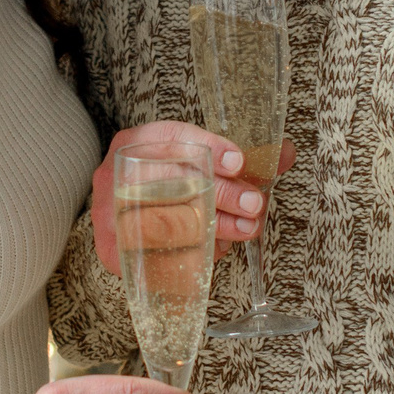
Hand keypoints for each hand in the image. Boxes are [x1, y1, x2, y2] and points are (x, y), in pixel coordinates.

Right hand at [87, 121, 293, 273]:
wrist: (121, 216)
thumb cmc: (166, 185)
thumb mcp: (197, 162)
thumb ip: (240, 160)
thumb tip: (284, 153)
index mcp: (136, 142)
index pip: (170, 138)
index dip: (206, 148)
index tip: (239, 162)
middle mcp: (115, 175)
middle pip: (170, 182)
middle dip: (219, 193)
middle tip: (254, 204)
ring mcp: (109, 215)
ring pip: (164, 222)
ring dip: (214, 227)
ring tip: (246, 228)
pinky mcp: (114, 252)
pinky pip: (157, 256)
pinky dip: (196, 253)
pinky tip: (220, 247)